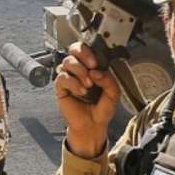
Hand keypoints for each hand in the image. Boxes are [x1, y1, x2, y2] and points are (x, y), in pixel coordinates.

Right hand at [54, 42, 120, 158]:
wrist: (93, 125)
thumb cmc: (102, 108)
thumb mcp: (113, 94)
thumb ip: (109, 80)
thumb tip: (96, 71)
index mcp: (91, 66)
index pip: (86, 49)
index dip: (89, 51)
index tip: (96, 62)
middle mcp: (79, 69)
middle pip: (73, 49)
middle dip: (82, 55)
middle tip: (92, 66)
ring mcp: (69, 77)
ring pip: (67, 62)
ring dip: (80, 71)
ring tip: (88, 85)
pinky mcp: (60, 87)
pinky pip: (62, 77)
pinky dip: (73, 83)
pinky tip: (81, 91)